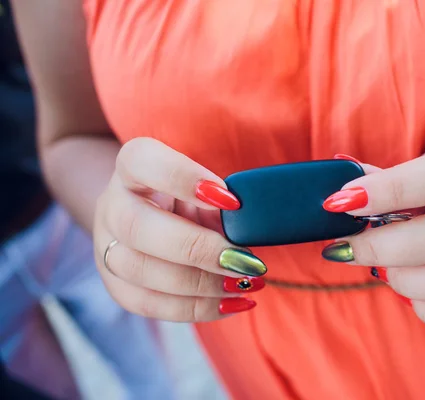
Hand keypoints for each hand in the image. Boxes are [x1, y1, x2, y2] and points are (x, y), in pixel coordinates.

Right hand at [94, 138, 266, 321]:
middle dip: (198, 249)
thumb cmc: (188, 197)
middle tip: (244, 261)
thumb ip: (220, 201)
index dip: (183, 179)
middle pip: (137, 228)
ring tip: (244, 284)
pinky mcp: (116, 286)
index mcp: (131, 166)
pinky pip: (148, 305)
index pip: (140, 161)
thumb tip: (248, 227)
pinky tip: (233, 304)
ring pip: (139, 271)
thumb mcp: (204, 187)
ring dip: (200, 285)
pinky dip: (196, 309)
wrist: (150, 216)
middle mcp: (111, 205)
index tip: (231, 200)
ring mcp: (106, 248)